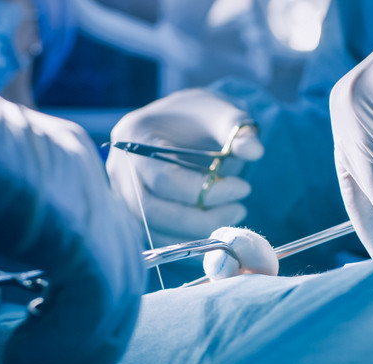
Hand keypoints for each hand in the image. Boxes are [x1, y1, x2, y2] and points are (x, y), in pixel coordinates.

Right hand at [0, 45, 144, 363]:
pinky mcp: (68, 214)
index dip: (91, 303)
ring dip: (89, 340)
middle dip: (104, 330)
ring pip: (120, 281)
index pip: (106, 243)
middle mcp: (79, 168)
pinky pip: (98, 292)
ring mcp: (80, 186)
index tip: (58, 347)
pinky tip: (27, 356)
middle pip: (125, 263)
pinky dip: (71, 337)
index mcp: (57, 166)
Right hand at [107, 88, 263, 248]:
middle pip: (151, 210)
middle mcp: (118, 168)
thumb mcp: (221, 114)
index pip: (164, 178)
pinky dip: (186, 240)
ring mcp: (120, 194)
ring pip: (151, 230)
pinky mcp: (131, 214)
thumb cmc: (200, 118)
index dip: (205, 191)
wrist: (181, 124)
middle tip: (239, 210)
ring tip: (232, 216)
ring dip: (194, 233)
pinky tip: (215, 228)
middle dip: (199, 219)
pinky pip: (155, 237)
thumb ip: (237, 129)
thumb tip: (253, 151)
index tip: (243, 188)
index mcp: (133, 135)